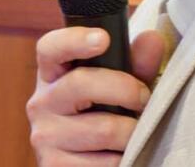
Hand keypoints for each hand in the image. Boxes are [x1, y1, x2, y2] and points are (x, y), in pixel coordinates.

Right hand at [27, 27, 164, 165]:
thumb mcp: (119, 84)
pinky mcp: (54, 166)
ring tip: (135, 130)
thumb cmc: (104, 113)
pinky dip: (124, 158)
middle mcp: (41, 102)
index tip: (103, 39)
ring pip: (102, 128)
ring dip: (131, 131)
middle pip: (82, 83)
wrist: (86, 163)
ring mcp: (45, 136)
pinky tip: (121, 153)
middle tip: (144, 98)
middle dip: (125, 90)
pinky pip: (105, 162)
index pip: (50, 48)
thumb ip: (136, 63)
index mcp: (53, 73)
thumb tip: (153, 39)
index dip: (74, 40)